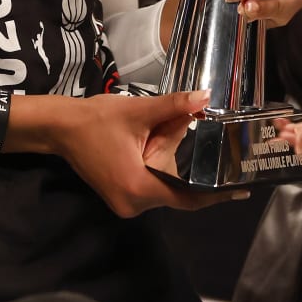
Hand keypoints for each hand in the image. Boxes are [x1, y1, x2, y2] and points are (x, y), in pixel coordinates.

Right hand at [52, 90, 241, 216]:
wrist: (60, 128)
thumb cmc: (96, 120)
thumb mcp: (138, 111)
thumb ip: (173, 106)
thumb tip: (205, 97)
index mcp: (139, 188)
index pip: (188, 197)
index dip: (216, 194)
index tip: (241, 190)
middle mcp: (134, 204)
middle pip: (178, 197)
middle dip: (202, 181)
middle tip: (229, 167)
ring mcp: (125, 204)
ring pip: (165, 194)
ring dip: (183, 177)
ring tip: (210, 160)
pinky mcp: (120, 196)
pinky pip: (153, 190)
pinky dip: (167, 177)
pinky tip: (180, 160)